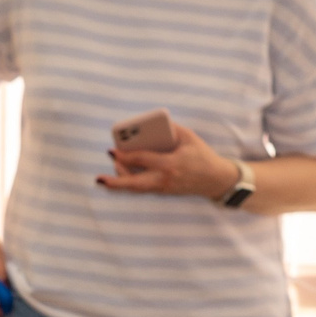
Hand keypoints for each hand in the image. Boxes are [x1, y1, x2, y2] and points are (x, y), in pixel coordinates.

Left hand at [98, 121, 240, 199]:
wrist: (215, 180)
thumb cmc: (202, 155)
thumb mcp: (189, 137)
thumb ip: (171, 129)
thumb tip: (152, 124)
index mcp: (171, 164)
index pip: (143, 160)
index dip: (125, 155)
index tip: (112, 150)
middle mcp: (164, 179)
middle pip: (135, 184)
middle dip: (115, 182)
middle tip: (99, 179)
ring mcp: (163, 188)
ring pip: (136, 189)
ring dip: (120, 183)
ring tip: (107, 176)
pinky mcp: (163, 192)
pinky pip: (142, 189)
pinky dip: (130, 183)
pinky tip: (121, 176)